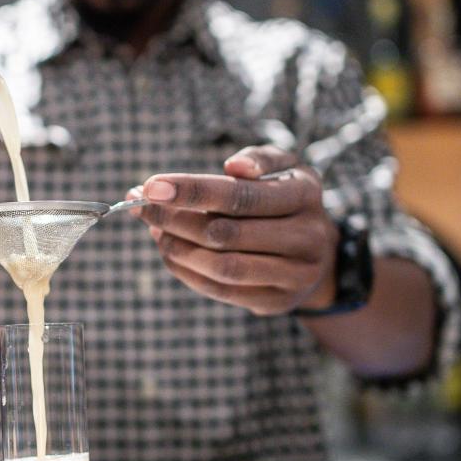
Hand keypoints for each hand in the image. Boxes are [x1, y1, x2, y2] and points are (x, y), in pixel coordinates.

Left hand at [130, 146, 339, 315]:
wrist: (319, 252)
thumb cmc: (286, 198)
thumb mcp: (283, 167)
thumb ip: (258, 158)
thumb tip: (234, 165)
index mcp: (305, 193)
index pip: (240, 196)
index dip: (192, 191)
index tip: (151, 187)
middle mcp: (307, 236)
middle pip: (226, 233)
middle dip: (174, 220)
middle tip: (142, 207)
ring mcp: (295, 274)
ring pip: (223, 267)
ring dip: (178, 249)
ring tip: (155, 230)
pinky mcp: (278, 302)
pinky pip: (222, 291)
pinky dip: (187, 272)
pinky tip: (169, 251)